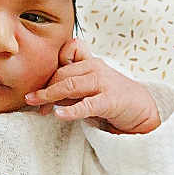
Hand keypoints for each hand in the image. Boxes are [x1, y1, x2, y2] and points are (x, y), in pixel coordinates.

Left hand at [25, 39, 161, 133]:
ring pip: (70, 85)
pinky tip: (59, 115)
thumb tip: (43, 97)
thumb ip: (70, 86)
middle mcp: (95, 67)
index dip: (48, 72)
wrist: (142, 107)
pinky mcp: (110, 100)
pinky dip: (71, 110)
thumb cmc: (111, 97)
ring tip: (37, 105)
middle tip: (32, 102)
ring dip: (50, 95)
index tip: (37, 86)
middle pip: (61, 73)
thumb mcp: (89, 86)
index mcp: (89, 61)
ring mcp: (103, 82)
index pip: (62, 58)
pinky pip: (87, 105)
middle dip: (44, 88)